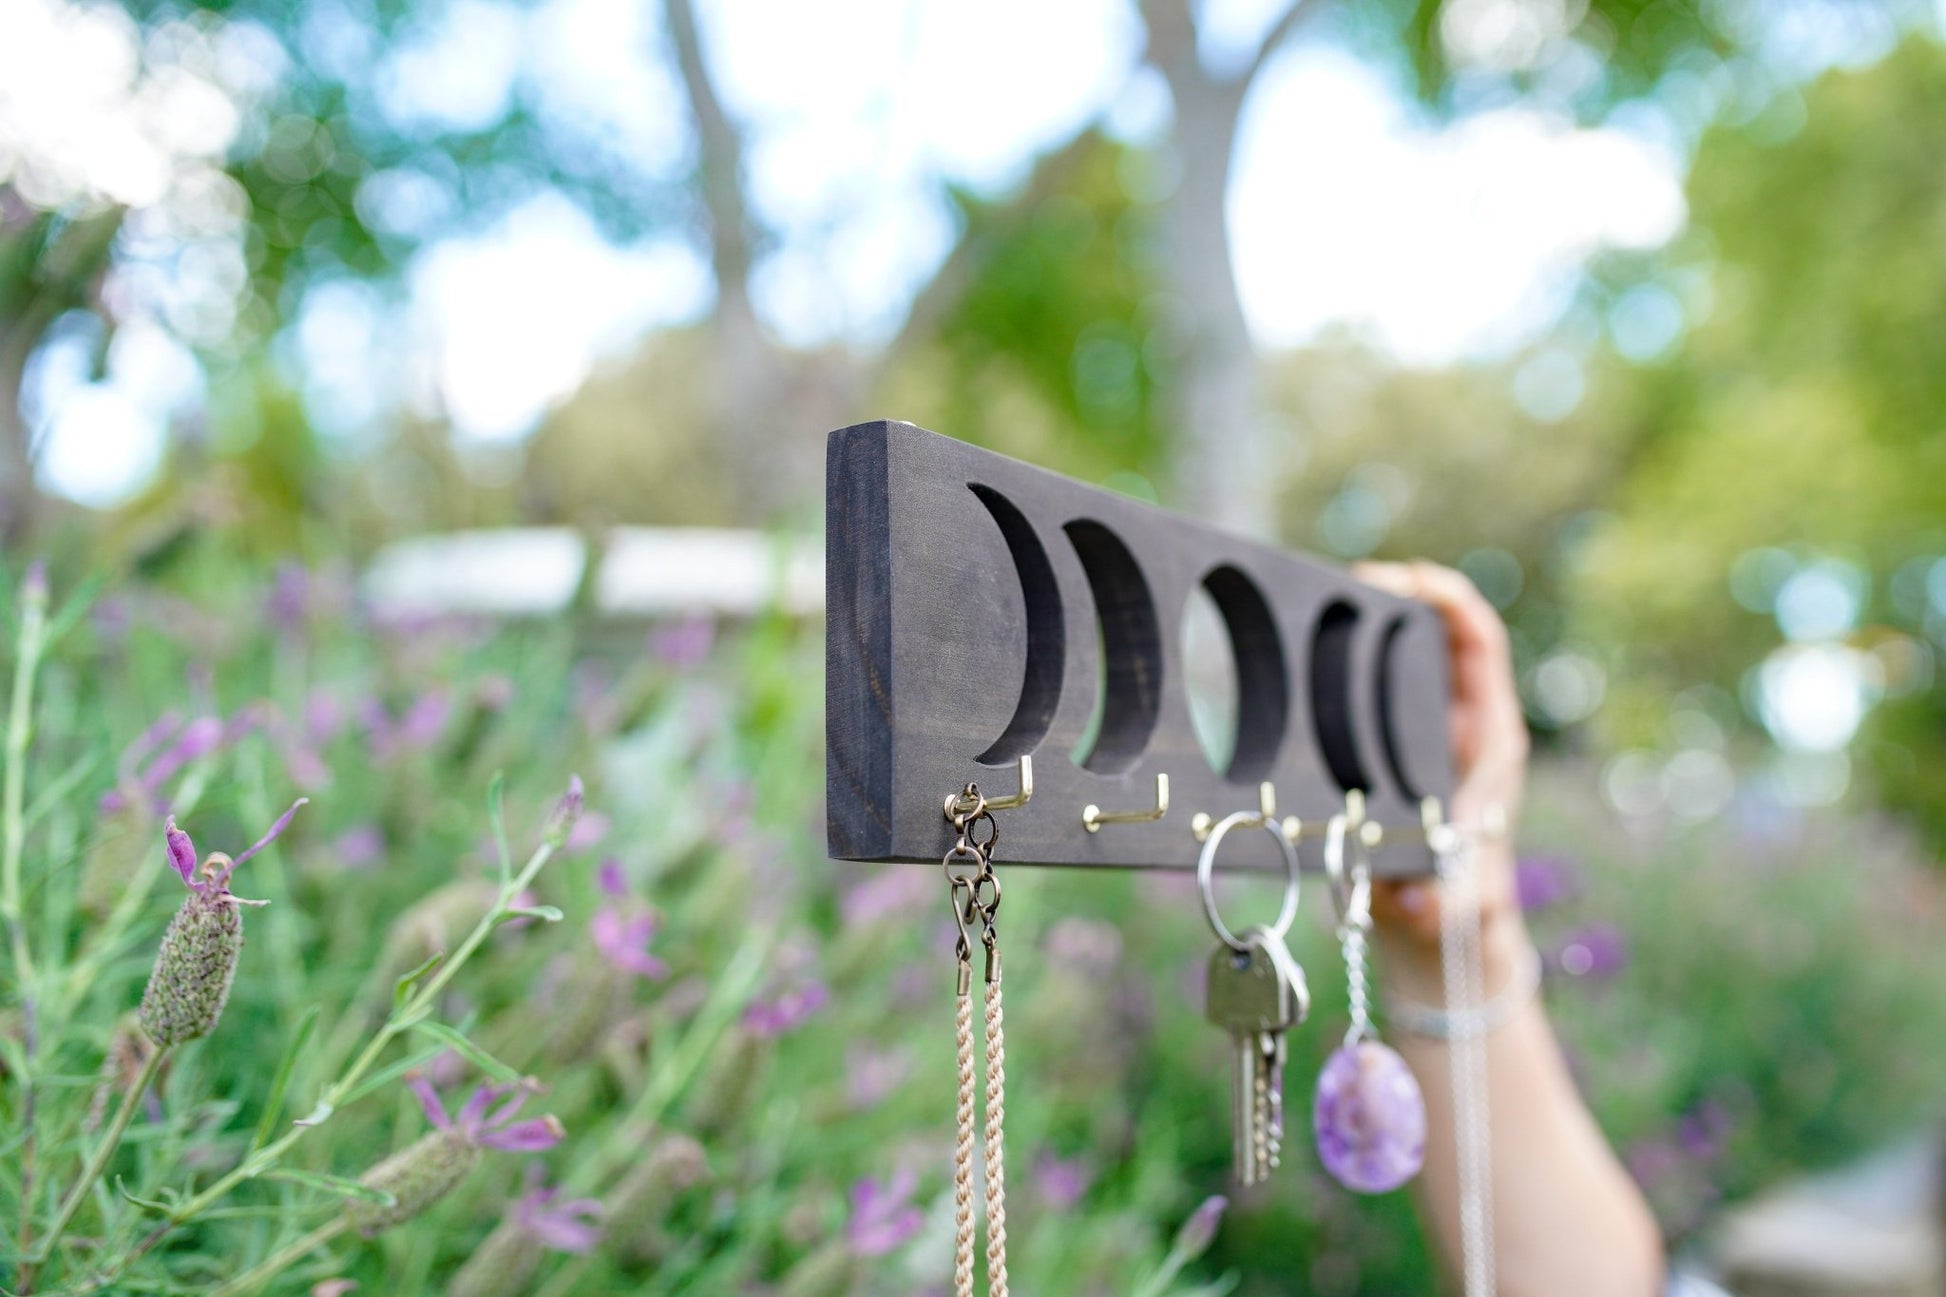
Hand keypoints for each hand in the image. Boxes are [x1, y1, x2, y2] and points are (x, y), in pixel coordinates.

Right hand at [1352, 561, 1529, 991]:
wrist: (1436, 932)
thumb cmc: (1452, 913)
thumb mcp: (1449, 907)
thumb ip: (1436, 905)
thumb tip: (1411, 902)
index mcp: (1490, 738)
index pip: (1479, 643)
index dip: (1447, 598)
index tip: (1398, 578)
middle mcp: (1462, 723)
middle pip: (1438, 631)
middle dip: (1394, 593)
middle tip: (1337, 584)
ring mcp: (1427, 731)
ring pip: (1402, 653)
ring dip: (1366, 622)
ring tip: (1314, 605)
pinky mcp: (1394, 747)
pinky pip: (1369, 687)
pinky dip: (1343, 661)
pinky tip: (1301, 656)